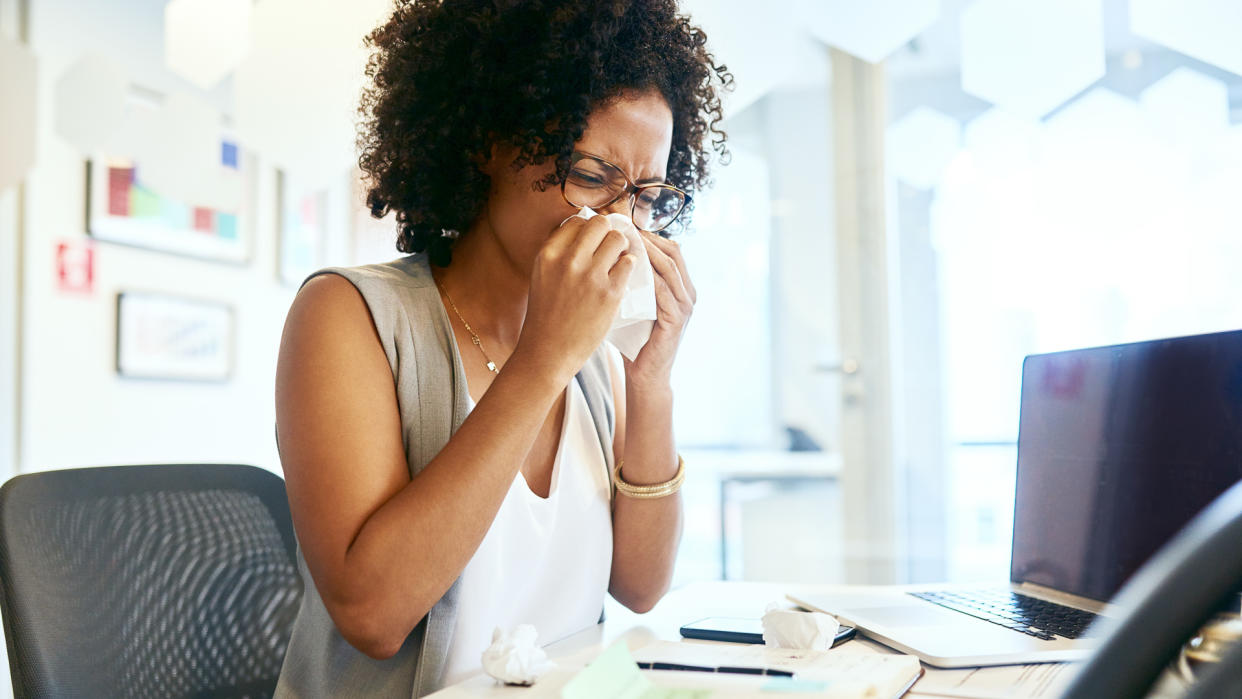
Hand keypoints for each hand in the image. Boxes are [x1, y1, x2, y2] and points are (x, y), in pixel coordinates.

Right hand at [514, 215, 635, 383]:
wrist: (548, 352)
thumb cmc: (547, 315)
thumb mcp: (542, 275)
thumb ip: (560, 253)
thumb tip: (585, 228)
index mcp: (548, 254)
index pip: (576, 221)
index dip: (588, 229)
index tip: (592, 242)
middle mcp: (569, 260)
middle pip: (600, 224)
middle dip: (607, 232)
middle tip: (610, 247)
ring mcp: (591, 276)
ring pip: (618, 239)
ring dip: (621, 247)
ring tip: (618, 260)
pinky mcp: (610, 293)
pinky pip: (629, 263)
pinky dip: (628, 267)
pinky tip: (622, 276)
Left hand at [627, 231, 695, 385]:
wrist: (645, 375)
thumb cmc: (636, 339)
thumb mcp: (635, 304)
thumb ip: (631, 282)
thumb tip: (607, 254)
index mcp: (681, 287)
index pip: (671, 249)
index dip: (651, 235)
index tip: (626, 226)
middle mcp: (688, 294)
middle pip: (673, 253)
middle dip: (649, 239)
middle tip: (625, 229)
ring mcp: (685, 307)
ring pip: (669, 269)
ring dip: (647, 253)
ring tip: (625, 243)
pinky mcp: (676, 321)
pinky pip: (663, 292)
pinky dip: (648, 278)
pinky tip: (629, 269)